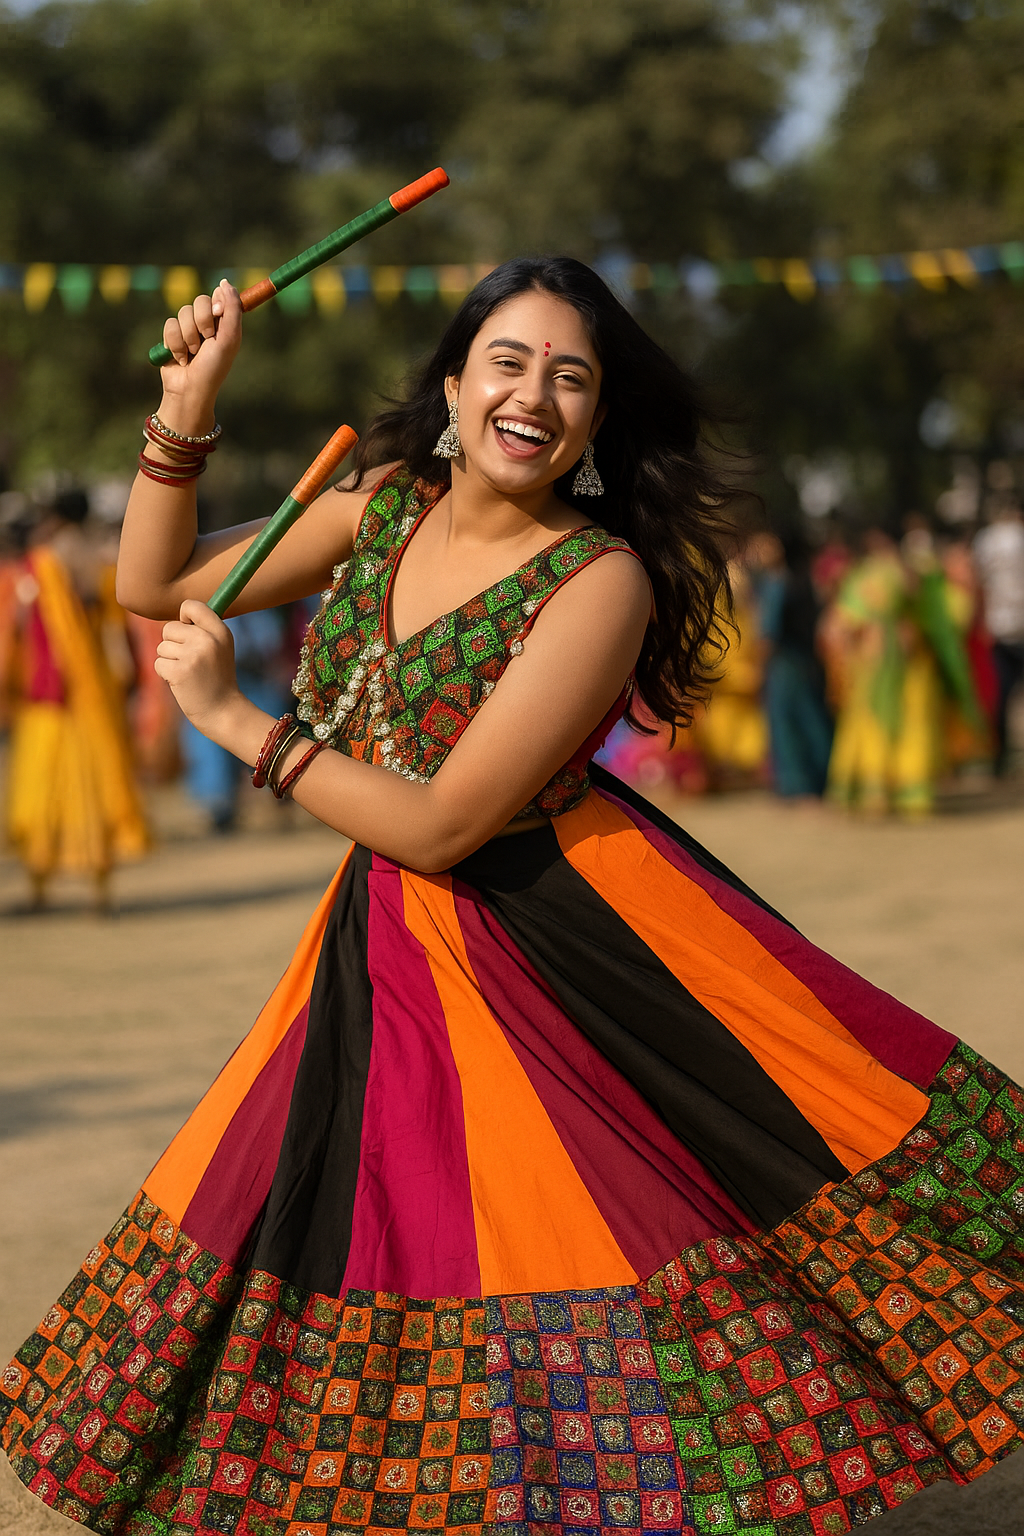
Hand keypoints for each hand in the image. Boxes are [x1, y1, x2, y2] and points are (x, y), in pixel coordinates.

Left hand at [155, 599, 241, 735]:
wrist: (223, 711)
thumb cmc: (217, 678)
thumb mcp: (219, 648)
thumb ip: (202, 629)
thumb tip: (179, 616)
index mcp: (220, 631)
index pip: (191, 606)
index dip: (183, 618)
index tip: (189, 632)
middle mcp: (208, 639)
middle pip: (170, 628)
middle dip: (173, 645)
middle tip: (191, 662)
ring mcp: (193, 655)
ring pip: (162, 646)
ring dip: (169, 661)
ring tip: (188, 673)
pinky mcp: (179, 671)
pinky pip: (158, 663)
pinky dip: (165, 674)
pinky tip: (182, 682)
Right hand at [158, 279, 241, 420]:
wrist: (190, 389)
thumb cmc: (214, 368)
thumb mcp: (229, 339)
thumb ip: (232, 310)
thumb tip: (225, 282)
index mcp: (224, 322)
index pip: (219, 296)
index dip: (216, 305)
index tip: (218, 314)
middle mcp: (207, 323)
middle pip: (199, 301)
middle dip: (202, 322)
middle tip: (206, 340)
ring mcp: (188, 328)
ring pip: (182, 312)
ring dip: (188, 336)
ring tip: (192, 354)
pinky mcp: (172, 335)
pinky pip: (169, 324)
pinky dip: (175, 343)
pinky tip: (180, 358)